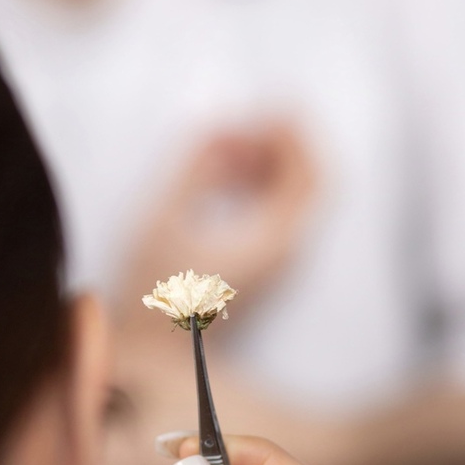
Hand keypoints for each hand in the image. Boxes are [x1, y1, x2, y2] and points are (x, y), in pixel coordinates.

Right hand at [118, 124, 316, 329]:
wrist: (153, 354)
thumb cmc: (153, 293)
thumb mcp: (163, 217)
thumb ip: (194, 165)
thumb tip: (218, 127)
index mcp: (274, 241)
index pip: (311, 173)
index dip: (291, 133)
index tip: (257, 110)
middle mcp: (287, 253)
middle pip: (311, 181)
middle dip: (280, 144)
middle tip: (241, 126)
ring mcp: (278, 263)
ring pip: (295, 197)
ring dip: (267, 163)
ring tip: (222, 150)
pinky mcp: (264, 268)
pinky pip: (277, 214)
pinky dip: (258, 187)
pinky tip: (221, 180)